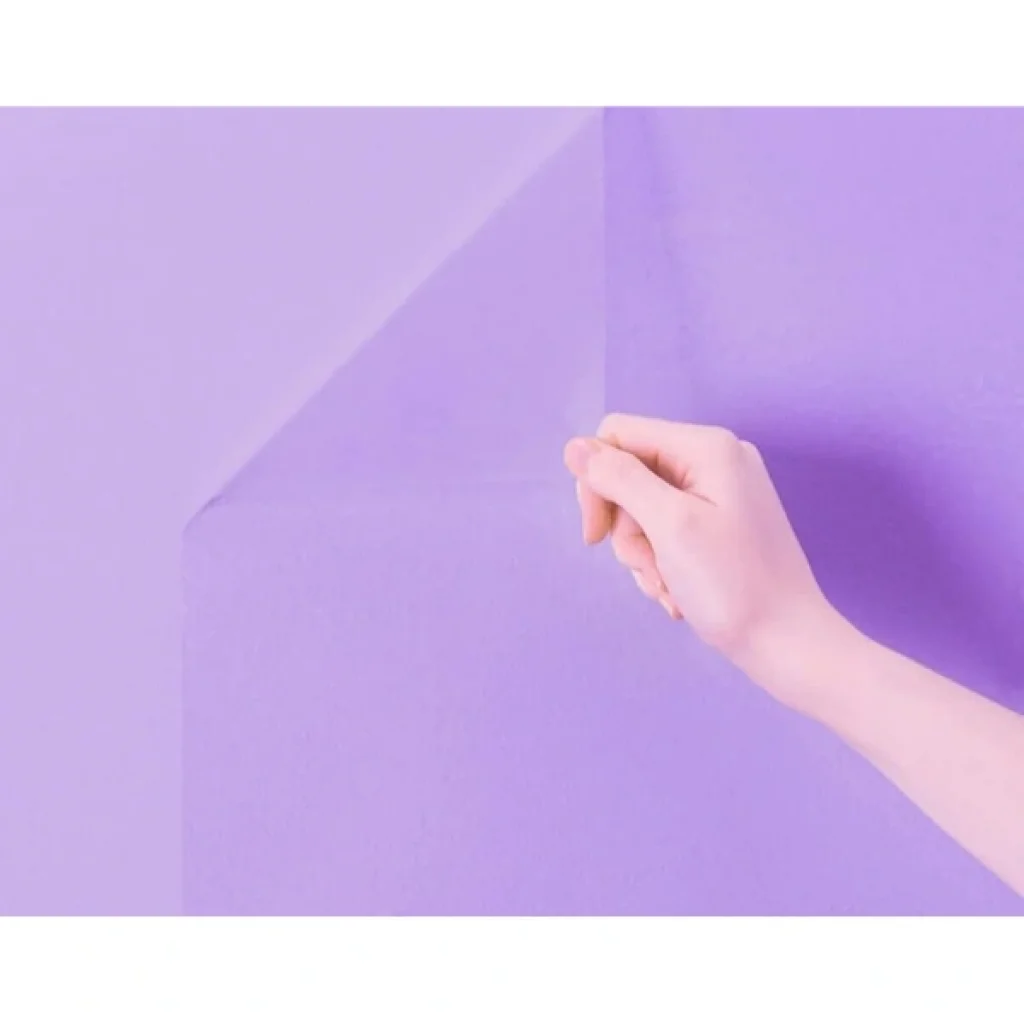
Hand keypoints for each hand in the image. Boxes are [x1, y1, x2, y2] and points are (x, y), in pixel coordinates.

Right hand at [563, 414, 837, 684]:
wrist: (789, 645)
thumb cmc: (732, 586)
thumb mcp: (668, 526)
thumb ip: (618, 479)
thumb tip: (573, 447)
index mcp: (706, 446)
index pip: (617, 436)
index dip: (596, 482)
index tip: (595, 536)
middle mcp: (714, 458)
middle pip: (630, 474)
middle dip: (626, 527)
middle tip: (647, 567)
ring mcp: (721, 491)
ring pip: (643, 508)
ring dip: (643, 553)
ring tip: (667, 587)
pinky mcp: (722, 522)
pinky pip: (668, 529)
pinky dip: (663, 562)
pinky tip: (678, 593)